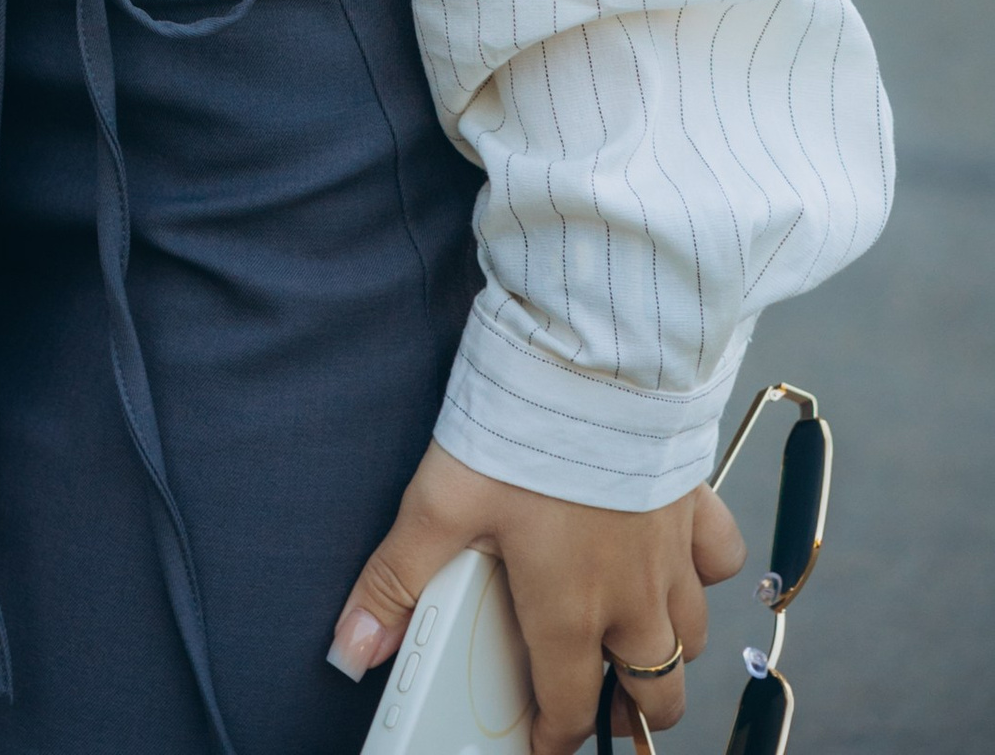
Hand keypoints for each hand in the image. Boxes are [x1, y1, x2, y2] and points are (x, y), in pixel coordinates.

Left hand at [331, 442, 745, 750]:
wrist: (596, 358)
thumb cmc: (523, 432)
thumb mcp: (441, 503)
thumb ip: (397, 580)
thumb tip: (352, 647)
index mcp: (569, 610)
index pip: (568, 707)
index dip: (554, 738)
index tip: (543, 745)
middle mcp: (633, 597)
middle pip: (654, 693)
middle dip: (629, 711)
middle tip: (601, 706)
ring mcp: (673, 555)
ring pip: (692, 638)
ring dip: (667, 651)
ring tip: (636, 644)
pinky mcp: (697, 505)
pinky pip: (722, 561)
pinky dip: (706, 573)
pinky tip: (678, 560)